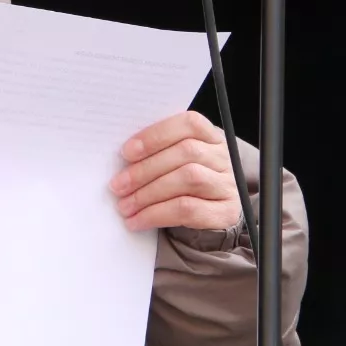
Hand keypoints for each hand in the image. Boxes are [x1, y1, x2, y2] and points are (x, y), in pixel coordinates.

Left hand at [109, 111, 242, 231]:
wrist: (206, 220)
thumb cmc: (179, 185)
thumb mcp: (170, 163)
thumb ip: (155, 154)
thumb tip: (122, 160)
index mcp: (210, 136)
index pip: (189, 124)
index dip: (156, 135)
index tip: (126, 152)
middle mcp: (223, 157)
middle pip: (187, 152)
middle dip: (145, 169)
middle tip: (118, 185)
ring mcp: (227, 185)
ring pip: (189, 179)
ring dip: (149, 193)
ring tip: (125, 205)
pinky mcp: (226, 212)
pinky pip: (189, 210)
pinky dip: (157, 214)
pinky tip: (138, 221)